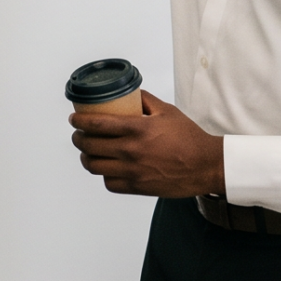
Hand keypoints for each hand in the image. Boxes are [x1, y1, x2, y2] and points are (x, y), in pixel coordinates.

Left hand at [70, 90, 224, 197]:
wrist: (205, 165)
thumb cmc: (188, 137)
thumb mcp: (167, 111)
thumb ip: (145, 100)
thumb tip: (128, 93)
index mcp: (138, 128)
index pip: (97, 123)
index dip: (80, 121)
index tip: (74, 119)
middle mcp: (131, 150)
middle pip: (90, 145)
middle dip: (78, 138)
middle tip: (78, 134)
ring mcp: (133, 171)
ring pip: (94, 166)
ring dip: (86, 157)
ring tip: (87, 152)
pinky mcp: (137, 187)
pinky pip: (109, 182)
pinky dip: (103, 175)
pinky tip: (106, 168)